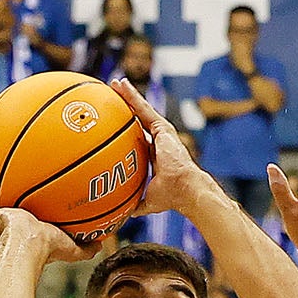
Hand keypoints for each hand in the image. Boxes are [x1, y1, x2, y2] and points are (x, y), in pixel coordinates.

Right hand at [0, 190, 93, 263]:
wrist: (25, 244)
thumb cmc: (47, 249)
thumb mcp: (72, 248)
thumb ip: (86, 247)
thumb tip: (102, 244)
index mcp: (30, 236)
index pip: (30, 227)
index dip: (32, 220)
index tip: (35, 210)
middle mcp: (11, 231)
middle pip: (9, 216)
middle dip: (9, 208)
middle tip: (12, 194)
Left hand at [110, 77, 198, 221]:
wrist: (185, 190)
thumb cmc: (171, 198)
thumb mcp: (149, 201)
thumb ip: (137, 203)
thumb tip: (126, 214)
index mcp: (156, 154)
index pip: (139, 138)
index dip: (128, 131)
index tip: (117, 125)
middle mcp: (159, 140)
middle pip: (138, 119)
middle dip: (126, 107)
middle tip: (112, 96)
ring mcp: (161, 132)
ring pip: (140, 109)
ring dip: (128, 96)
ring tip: (115, 84)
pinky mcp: (162, 128)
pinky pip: (143, 108)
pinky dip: (132, 97)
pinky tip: (122, 86)